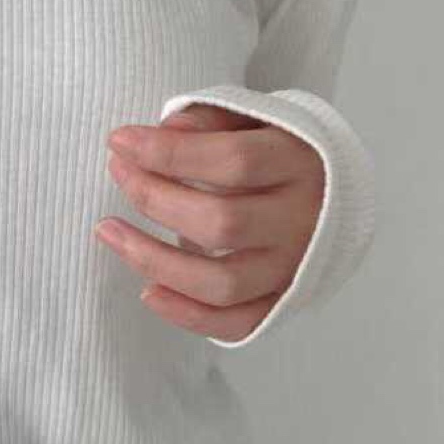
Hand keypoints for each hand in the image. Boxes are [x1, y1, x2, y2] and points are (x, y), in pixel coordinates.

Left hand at [94, 102, 323, 342]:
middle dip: (155, 198)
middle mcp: (302, 222)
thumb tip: (165, 131)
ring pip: (221, 283)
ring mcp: (293, 269)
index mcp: (301, 165)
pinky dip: (186, 315)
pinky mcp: (281, 303)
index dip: (169, 152)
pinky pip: (234, 324)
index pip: (233, 161)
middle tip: (118, 173)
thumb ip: (210, 120)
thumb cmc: (278, 154)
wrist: (334, 198)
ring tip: (109, 231)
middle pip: (222, 223)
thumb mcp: (253, 121)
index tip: (120, 140)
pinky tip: (147, 291)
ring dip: (154, 261)